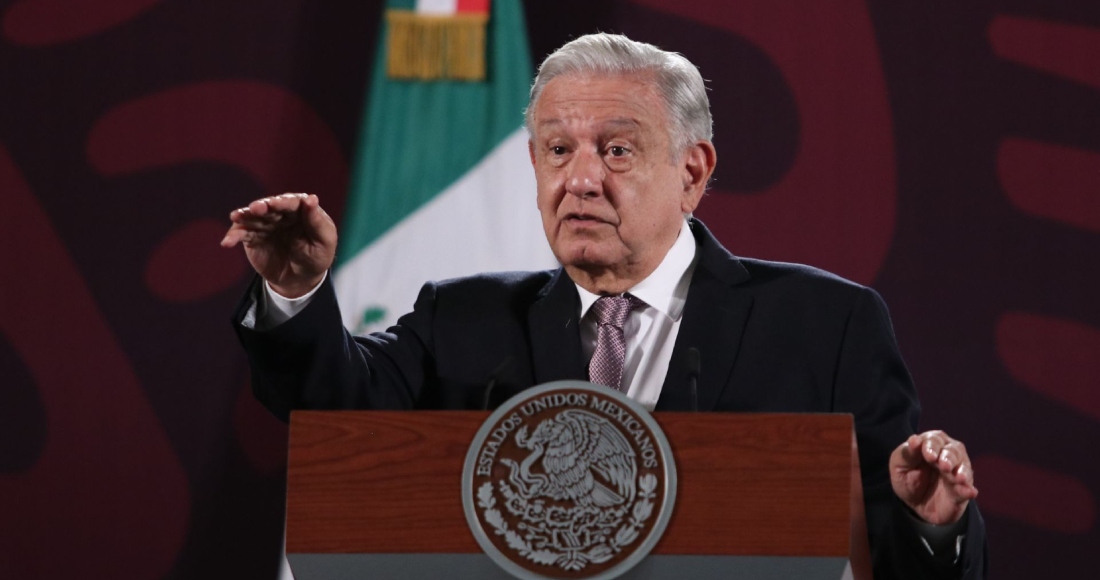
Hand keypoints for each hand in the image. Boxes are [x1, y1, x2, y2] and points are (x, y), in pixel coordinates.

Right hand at [220, 193, 336, 297]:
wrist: (301, 279)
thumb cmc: (317, 257)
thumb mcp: (325, 241)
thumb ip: (317, 221)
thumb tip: (312, 198)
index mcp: (301, 211)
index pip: (291, 202)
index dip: (283, 202)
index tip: (275, 203)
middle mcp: (281, 214)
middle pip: (269, 206)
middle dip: (262, 206)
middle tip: (256, 208)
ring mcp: (265, 224)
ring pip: (253, 217)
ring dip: (244, 216)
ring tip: (236, 217)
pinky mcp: (253, 237)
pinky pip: (242, 234)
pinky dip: (234, 236)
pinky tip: (228, 242)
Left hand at [889, 430, 977, 524]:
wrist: (915, 506)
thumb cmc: (907, 479)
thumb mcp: (899, 466)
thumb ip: (906, 453)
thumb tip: (914, 439)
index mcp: (930, 445)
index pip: (934, 440)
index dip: (932, 446)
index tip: (929, 455)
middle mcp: (947, 455)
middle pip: (952, 450)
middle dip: (948, 457)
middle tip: (944, 465)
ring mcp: (957, 473)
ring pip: (963, 466)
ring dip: (961, 471)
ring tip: (959, 478)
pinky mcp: (963, 491)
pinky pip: (967, 489)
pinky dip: (968, 489)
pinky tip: (970, 491)